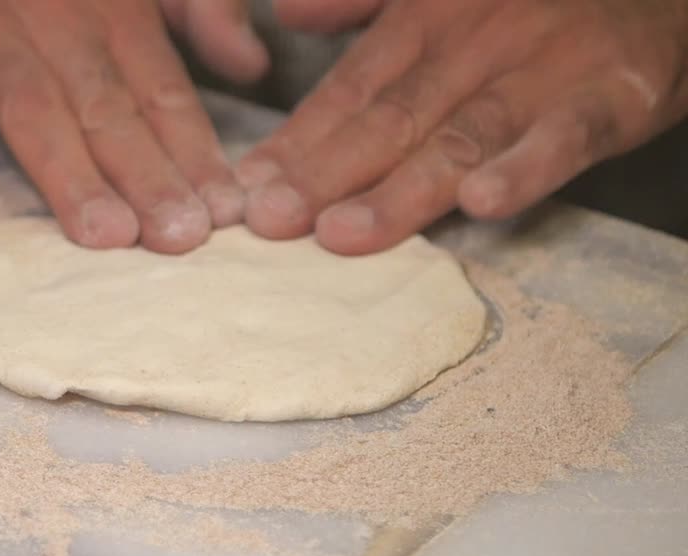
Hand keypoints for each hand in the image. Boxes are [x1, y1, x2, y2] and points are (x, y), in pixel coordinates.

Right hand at [0, 0, 267, 252]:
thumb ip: (195, 8)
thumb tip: (252, 64)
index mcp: (113, 8)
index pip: (161, 89)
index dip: (194, 151)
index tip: (225, 213)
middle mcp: (53, 19)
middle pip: (106, 106)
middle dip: (147, 174)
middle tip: (179, 238)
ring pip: (31, 108)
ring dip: (67, 173)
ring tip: (102, 232)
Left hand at [239, 0, 687, 253]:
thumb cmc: (534, 2)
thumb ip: (362, 2)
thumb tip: (285, 16)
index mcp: (428, 17)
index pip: (349, 89)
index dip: (296, 140)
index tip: (247, 188)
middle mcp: (475, 42)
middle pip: (389, 118)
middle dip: (324, 173)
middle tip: (271, 222)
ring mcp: (540, 70)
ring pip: (459, 136)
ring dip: (399, 189)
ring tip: (343, 233)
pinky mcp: (608, 96)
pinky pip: (563, 136)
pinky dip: (525, 168)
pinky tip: (483, 204)